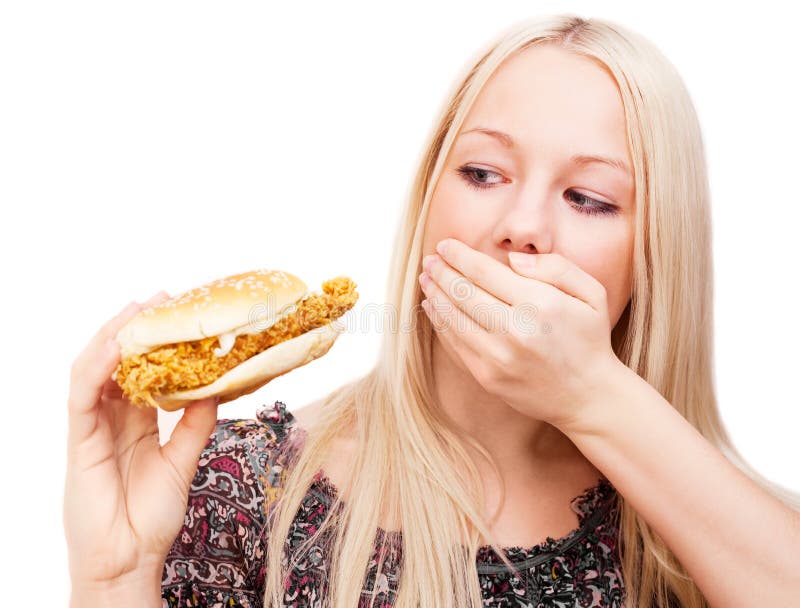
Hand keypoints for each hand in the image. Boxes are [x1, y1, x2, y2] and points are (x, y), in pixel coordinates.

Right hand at [63, 293, 218, 588]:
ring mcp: (92, 427)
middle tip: (163, 298)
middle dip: (138, 327)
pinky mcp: (78, 441)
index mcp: (136, 421)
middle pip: (120, 361)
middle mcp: (112, 418)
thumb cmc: (150, 518)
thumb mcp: (183, 461)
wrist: (129, 562)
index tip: (182, 313)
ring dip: (114, 336)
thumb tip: (218, 387)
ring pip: (94, 369)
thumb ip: (196, 424)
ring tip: (138, 310)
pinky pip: (82, 396)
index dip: (160, 342)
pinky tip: (116, 346)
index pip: (145, 370)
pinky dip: (96, 368)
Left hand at [418, 238, 620, 430]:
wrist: (588, 396)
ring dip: (435, 295)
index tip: (444, 245)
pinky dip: (440, 322)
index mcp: (541, 304)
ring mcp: (498, 357)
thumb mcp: (591, 292)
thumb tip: (511, 260)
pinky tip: (433, 307)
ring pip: (453, 318)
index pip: (486, 272)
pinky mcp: (487, 377)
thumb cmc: (589, 338)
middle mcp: (516, 331)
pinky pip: (455, 344)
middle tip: (429, 260)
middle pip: (463, 293)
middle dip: (441, 272)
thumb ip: (556, 267)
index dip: (459, 256)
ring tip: (426, 279)